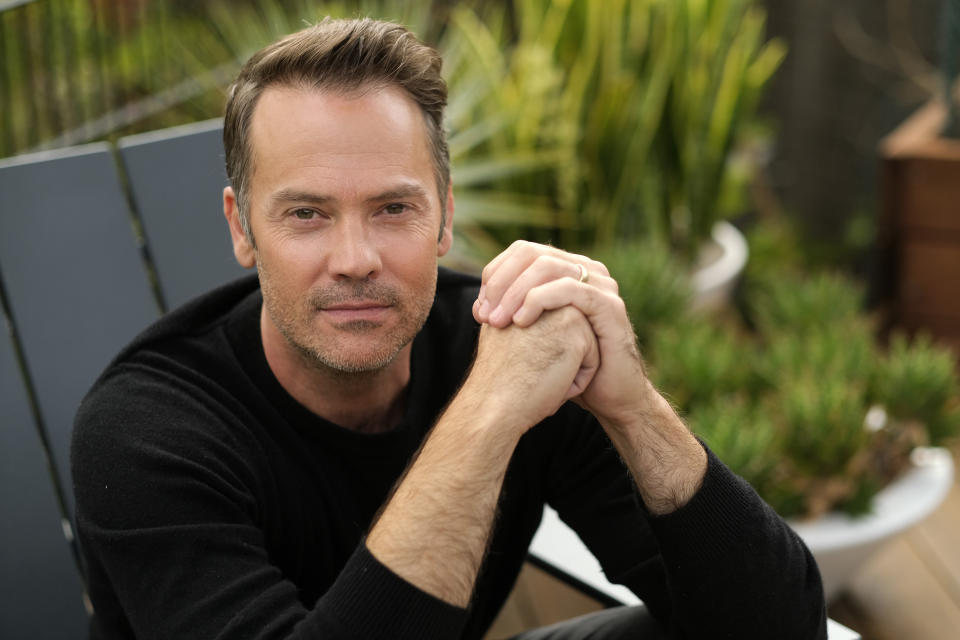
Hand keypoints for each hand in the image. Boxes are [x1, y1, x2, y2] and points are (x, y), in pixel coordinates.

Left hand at [473, 241, 648, 428]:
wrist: (610, 397)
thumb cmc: (569, 367)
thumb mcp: (536, 334)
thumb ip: (514, 312)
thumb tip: (480, 303)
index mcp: (567, 270)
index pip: (522, 251)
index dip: (495, 275)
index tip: (480, 309)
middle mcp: (586, 269)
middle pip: (532, 253)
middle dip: (500, 282)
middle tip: (484, 315)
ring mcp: (601, 285)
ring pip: (547, 266)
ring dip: (514, 292)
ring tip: (497, 322)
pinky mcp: (610, 305)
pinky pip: (569, 289)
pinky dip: (539, 300)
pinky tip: (521, 322)